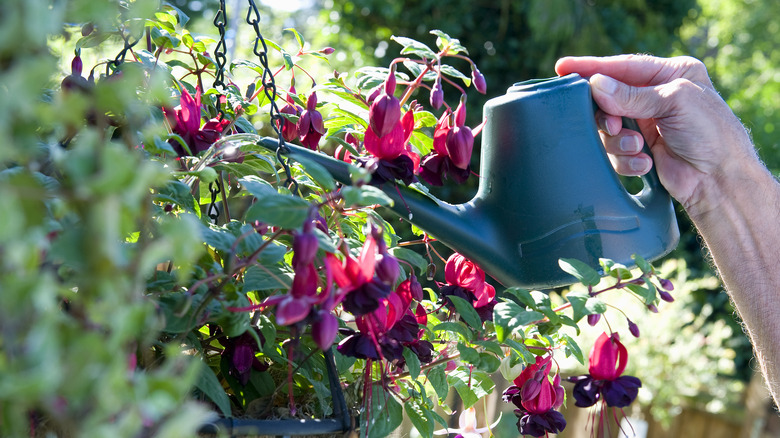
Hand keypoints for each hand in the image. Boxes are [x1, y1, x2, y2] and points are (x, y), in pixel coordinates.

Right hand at [555, 55, 754, 213]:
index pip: (623, 67)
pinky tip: (645, 163)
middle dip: (608, 116)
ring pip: (607, 128)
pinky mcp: (640, 150)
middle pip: (608, 99)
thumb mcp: (674, 102)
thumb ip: (632, 95)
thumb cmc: (710, 133)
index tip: (563, 68)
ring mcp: (647, 124)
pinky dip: (626, 160)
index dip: (592, 67)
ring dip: (619, 141)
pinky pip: (615, 152)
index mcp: (669, 74)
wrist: (720, 180)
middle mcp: (655, 97)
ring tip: (638, 148)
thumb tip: (595, 85)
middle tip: (613, 126)